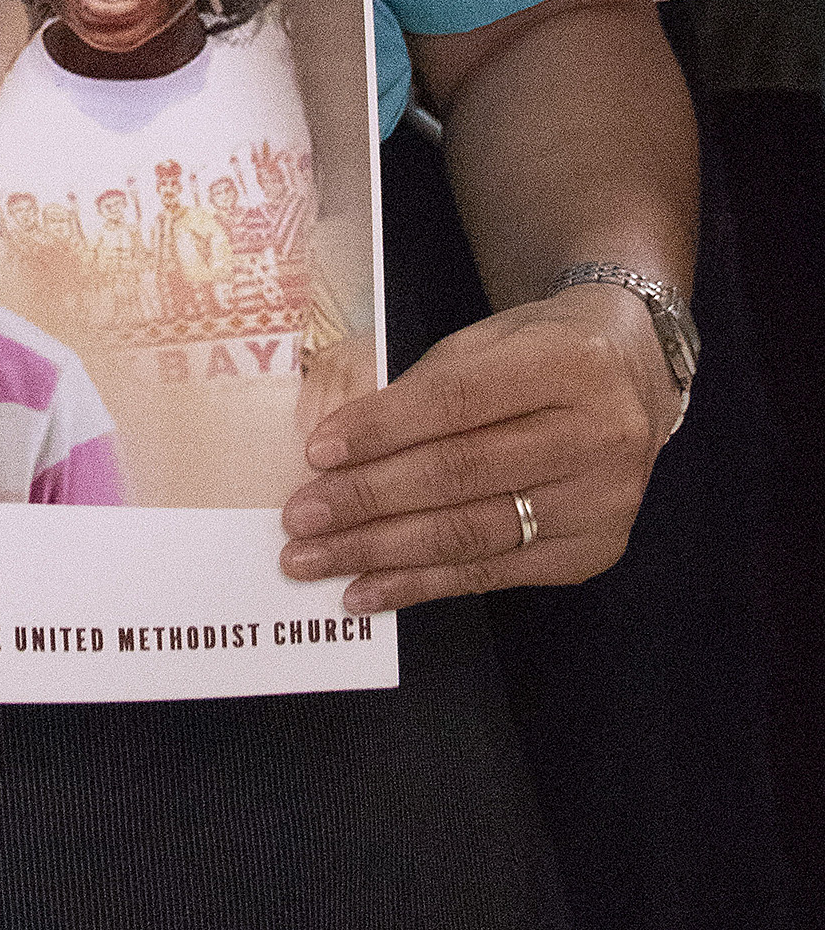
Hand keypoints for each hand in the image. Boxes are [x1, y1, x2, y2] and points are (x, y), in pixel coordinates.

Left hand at [279, 285, 676, 611]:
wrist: (632, 378)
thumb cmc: (538, 351)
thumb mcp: (487, 342)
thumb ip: (422, 390)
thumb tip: (336, 449)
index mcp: (569, 364)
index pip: (457, 402)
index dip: (383, 428)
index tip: (318, 451)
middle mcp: (597, 437)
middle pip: (461, 475)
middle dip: (368, 501)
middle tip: (300, 519)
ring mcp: (602, 503)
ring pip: (472, 535)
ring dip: (382, 553)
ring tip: (316, 560)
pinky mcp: (593, 552)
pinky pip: (492, 574)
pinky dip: (422, 585)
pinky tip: (369, 589)